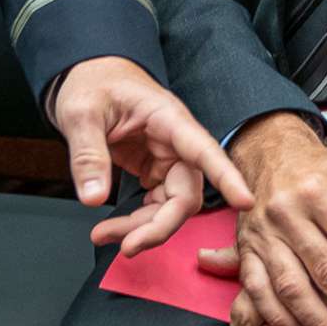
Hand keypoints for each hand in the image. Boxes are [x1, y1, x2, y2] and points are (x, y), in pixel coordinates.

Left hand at [49, 56, 253, 254]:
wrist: (89, 77)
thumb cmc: (92, 84)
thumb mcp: (81, 113)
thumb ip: (87, 154)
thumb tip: (93, 198)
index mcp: (168, 118)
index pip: (205, 151)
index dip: (227, 177)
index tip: (245, 202)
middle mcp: (176, 142)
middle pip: (186, 194)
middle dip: (159, 226)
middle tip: (126, 247)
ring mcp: (167, 158)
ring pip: (171, 206)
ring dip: (142, 228)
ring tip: (103, 235)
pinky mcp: (154, 170)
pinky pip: (155, 205)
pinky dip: (136, 222)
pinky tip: (113, 229)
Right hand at [202, 113, 326, 325]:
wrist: (273, 157)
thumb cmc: (324, 173)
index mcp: (317, 191)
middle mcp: (285, 212)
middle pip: (325, 270)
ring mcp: (262, 233)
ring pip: (291, 286)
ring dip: (317, 323)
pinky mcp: (245, 250)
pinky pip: (258, 290)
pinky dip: (277, 318)